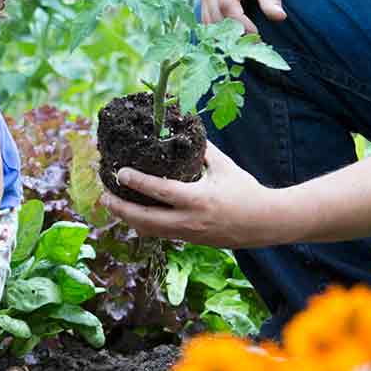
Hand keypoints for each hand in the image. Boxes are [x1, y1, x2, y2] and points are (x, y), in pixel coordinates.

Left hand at [99, 142, 278, 247]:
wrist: (267, 223)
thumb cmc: (246, 191)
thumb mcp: (224, 166)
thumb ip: (203, 149)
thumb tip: (185, 128)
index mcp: (198, 199)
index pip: (160, 191)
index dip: (137, 181)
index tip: (119, 172)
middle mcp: (190, 220)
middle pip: (146, 218)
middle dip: (121, 208)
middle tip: (103, 196)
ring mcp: (189, 235)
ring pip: (150, 231)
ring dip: (129, 219)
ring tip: (112, 206)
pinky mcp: (191, 242)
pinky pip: (162, 234)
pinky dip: (145, 226)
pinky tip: (134, 218)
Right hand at [199, 0, 284, 34]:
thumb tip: (279, 17)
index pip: (227, 4)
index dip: (240, 23)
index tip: (257, 34)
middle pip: (214, 15)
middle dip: (232, 33)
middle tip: (253, 42)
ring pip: (207, 20)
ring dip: (224, 34)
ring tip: (245, 40)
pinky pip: (207, 19)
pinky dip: (219, 30)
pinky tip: (236, 34)